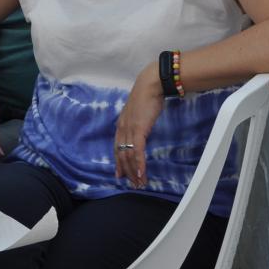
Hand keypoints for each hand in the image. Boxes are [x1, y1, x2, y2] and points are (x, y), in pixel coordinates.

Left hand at [114, 72, 163, 188]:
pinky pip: (137, 150)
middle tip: (132, 183)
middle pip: (121, 154)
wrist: (150, 85)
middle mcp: (122, 129)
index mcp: (121, 125)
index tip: (120, 174)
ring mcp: (129, 129)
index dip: (118, 162)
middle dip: (127, 171)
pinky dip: (139, 163)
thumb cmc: (147, 97)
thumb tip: (140, 130)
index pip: (117, 148)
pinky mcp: (138, 129)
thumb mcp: (139, 113)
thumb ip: (137, 123)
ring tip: (139, 182)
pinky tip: (141, 172)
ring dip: (134, 171)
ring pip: (128, 155)